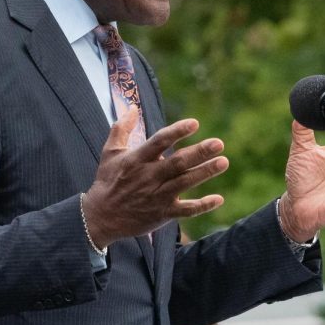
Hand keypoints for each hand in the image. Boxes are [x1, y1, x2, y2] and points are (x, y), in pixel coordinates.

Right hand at [82, 107, 227, 248]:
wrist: (101, 217)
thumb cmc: (108, 180)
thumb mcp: (109, 152)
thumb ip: (121, 128)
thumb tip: (133, 107)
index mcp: (136, 160)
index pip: (159, 142)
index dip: (177, 132)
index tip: (194, 123)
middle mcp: (148, 177)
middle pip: (177, 163)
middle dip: (199, 153)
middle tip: (219, 143)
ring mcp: (157, 196)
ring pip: (185, 183)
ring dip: (205, 173)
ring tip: (223, 161)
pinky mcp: (163, 214)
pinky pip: (186, 210)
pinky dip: (203, 205)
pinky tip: (219, 199)